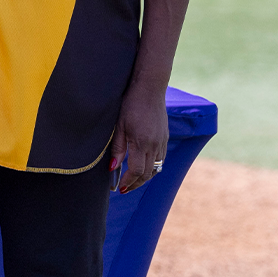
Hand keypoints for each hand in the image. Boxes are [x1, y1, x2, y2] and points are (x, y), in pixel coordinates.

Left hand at [108, 76, 169, 193]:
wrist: (150, 87)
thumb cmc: (130, 103)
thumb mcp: (119, 125)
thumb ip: (117, 148)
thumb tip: (112, 168)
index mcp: (142, 143)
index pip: (136, 171)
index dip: (128, 182)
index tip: (119, 188)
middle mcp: (155, 145)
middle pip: (147, 173)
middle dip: (135, 184)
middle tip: (124, 189)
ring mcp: (162, 141)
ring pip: (156, 168)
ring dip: (145, 177)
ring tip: (132, 181)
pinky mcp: (164, 137)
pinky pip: (161, 159)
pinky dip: (152, 167)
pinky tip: (143, 165)